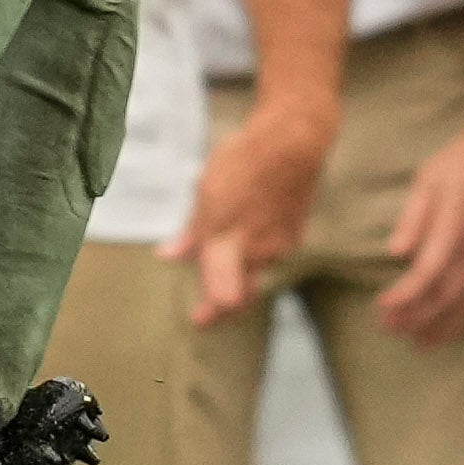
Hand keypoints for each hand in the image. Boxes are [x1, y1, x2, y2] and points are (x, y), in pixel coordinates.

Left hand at [170, 101, 332, 325]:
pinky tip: (246, 240)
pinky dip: (254, 254)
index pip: (224, 295)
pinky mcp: (293, 232)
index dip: (213, 312)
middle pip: (242, 290)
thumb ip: (192, 233)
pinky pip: (268, 252)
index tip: (199, 322)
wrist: (293, 141)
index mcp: (232, 245)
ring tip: (222, 270)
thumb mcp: (208, 195)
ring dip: (240, 276)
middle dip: (225, 302)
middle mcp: (260, 252)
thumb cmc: (245, 165)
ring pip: (255, 270)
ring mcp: (281, 243)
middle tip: (206, 314)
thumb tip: (169, 256)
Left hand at [374, 121, 463, 344]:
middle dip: (414, 317)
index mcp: (455, 227)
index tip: (381, 306)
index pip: (426, 274)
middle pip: (444, 296)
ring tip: (418, 342)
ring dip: (442, 327)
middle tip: (389, 329)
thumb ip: (413, 218)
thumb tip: (396, 252)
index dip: (403, 296)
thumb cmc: (463, 162)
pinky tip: (456, 327)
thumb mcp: (428, 179)